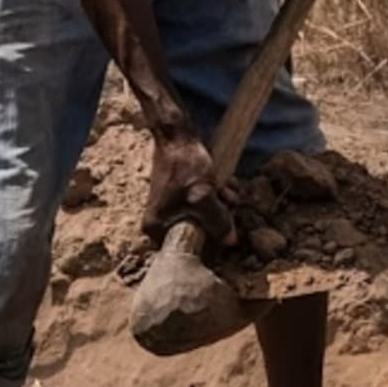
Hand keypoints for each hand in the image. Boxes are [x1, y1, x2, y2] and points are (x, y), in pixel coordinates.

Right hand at [142, 129, 235, 244]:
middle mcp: (161, 221)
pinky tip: (225, 184)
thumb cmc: (185, 165)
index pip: (186, 250)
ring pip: (206, 216)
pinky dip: (217, 195)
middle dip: (218, 218)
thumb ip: (217, 221)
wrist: (177, 136)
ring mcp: (173, 207)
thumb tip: (230, 242)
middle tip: (226, 204)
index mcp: (157, 228)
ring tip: (225, 190)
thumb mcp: (203, 196)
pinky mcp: (183, 194)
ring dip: (221, 205)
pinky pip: (205, 203)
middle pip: (198, 232)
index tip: (226, 233)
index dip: (209, 243)